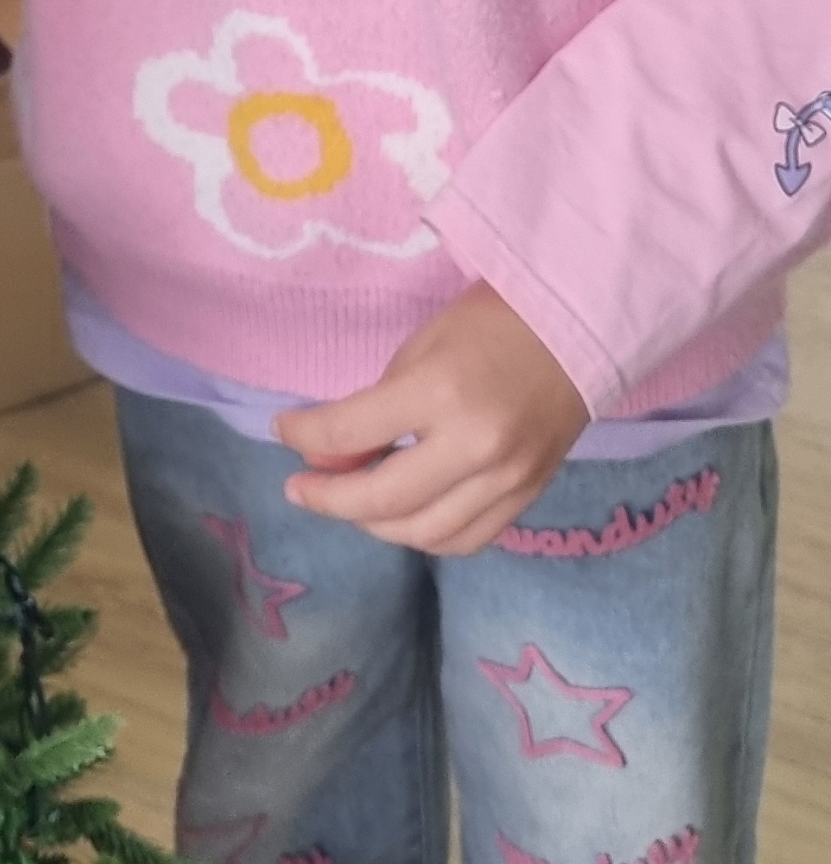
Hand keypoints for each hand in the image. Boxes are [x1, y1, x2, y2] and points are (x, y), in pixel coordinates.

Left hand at [274, 284, 588, 556]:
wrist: (579, 329)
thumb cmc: (491, 323)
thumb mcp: (418, 349)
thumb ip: (372, 409)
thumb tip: (325, 458)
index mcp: (440, 393)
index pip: (350, 432)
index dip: (304, 437)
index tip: (284, 432)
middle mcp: (475, 447)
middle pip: (382, 500)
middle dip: (328, 499)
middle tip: (300, 490)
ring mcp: (507, 479)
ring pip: (423, 533)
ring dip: (374, 524)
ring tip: (349, 502)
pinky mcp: (528, 496)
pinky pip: (466, 539)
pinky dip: (425, 536)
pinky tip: (401, 516)